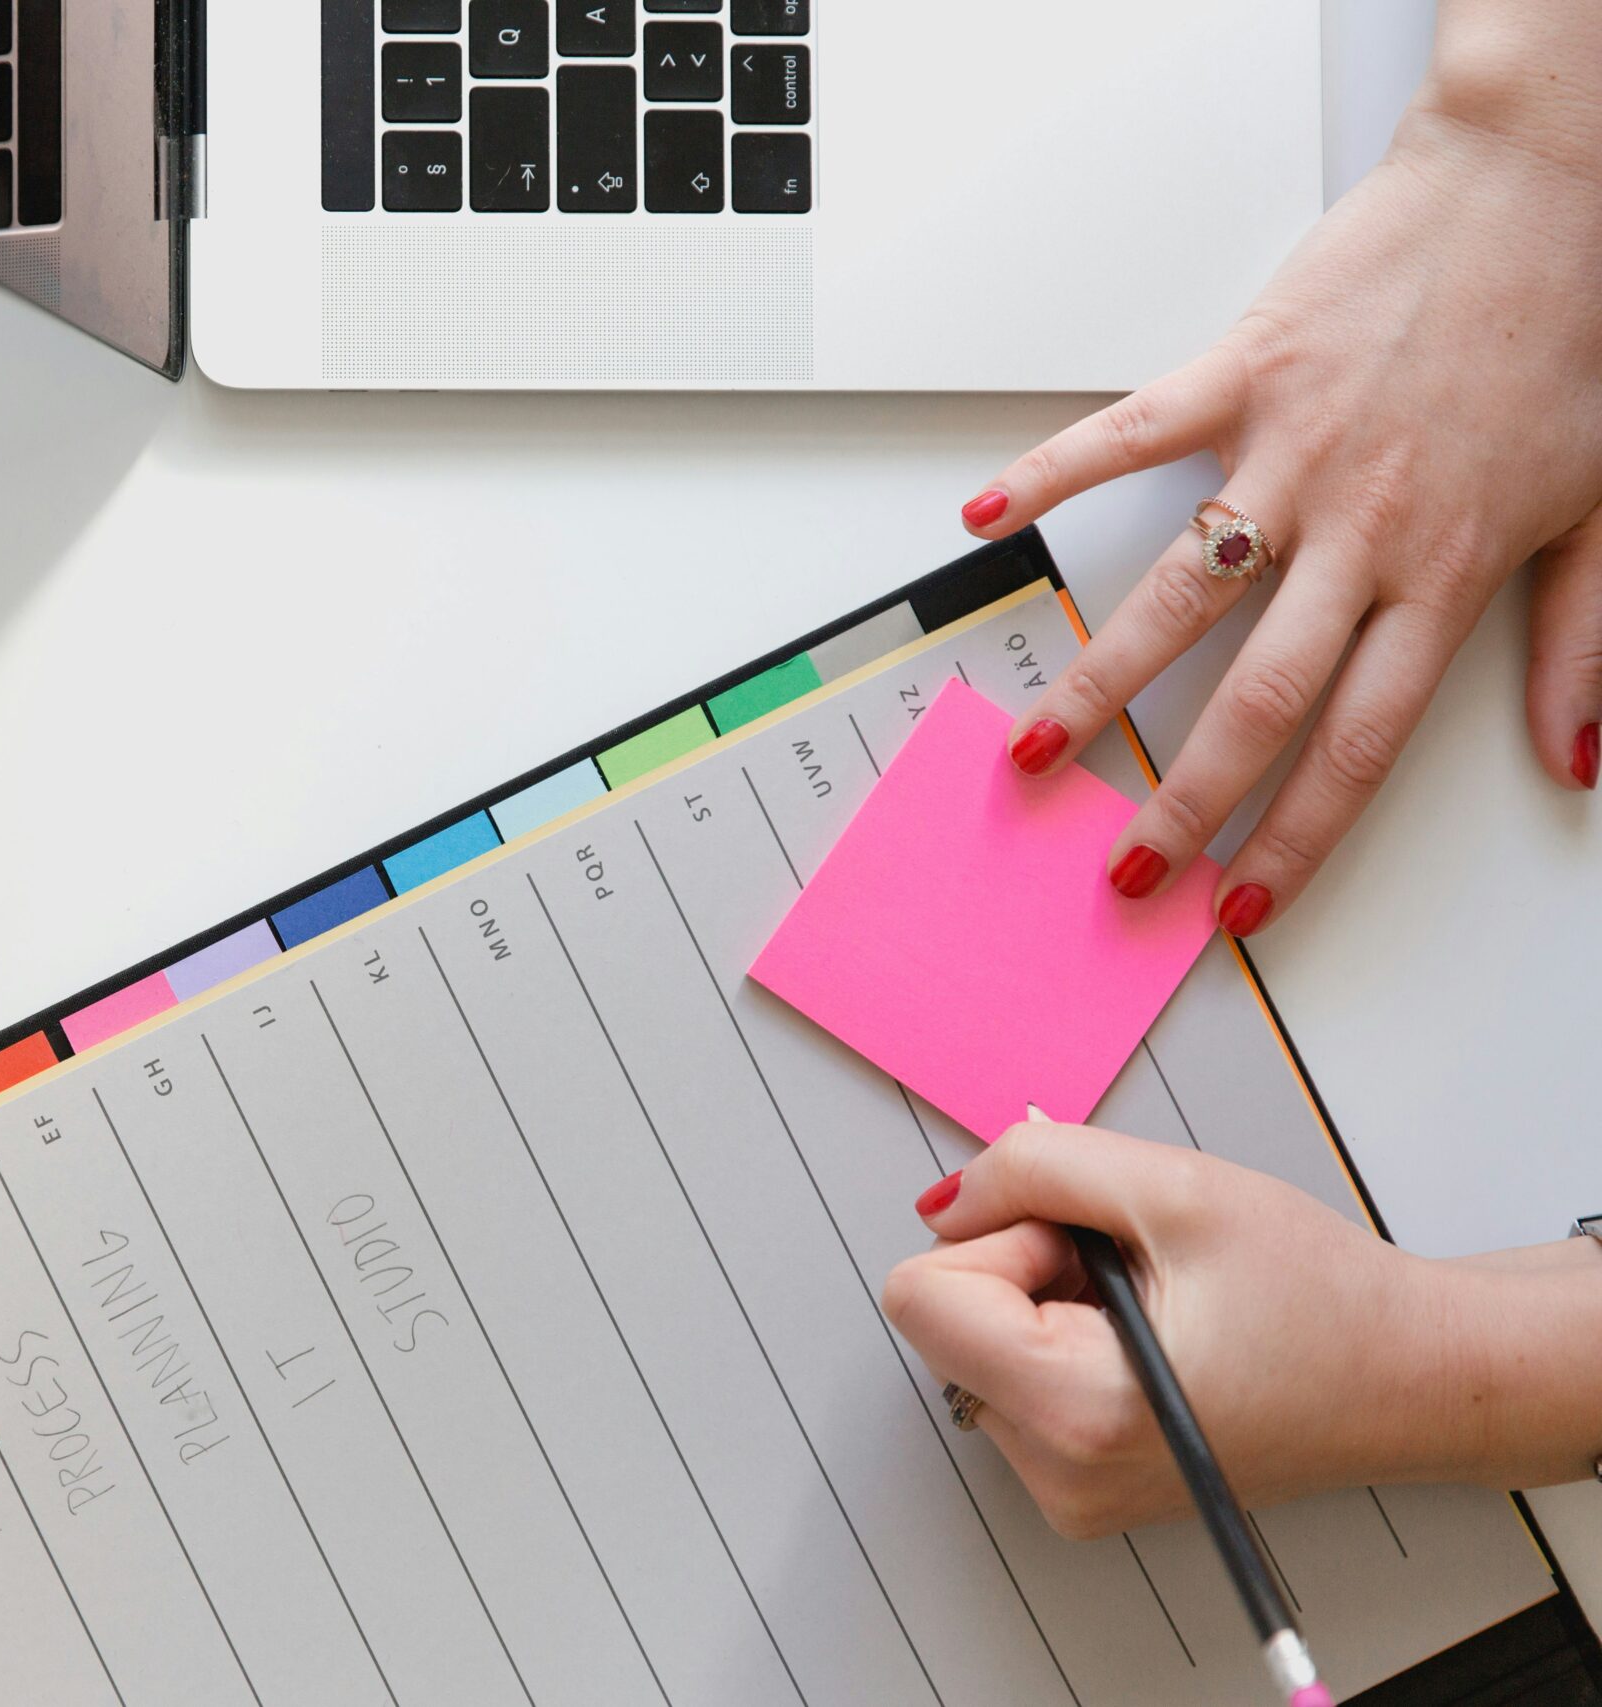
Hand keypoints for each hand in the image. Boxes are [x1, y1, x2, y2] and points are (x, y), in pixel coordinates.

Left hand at [882, 1123, 1601, 1538]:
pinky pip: (1012, 1378)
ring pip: (975, 1343)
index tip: (1088, 1245)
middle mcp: (1058, 1473)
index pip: (919, 1297)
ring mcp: (1065, 1490)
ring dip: (1047, 1303)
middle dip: (1024, 1269)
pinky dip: (1064, 1340)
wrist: (1414, 1379)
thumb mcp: (1173, 1186)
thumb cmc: (1321, 1296)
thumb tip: (944, 1201)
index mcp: (1077, 1411)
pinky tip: (1151, 1341)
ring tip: (1157, 1310)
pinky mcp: (1077, 1484)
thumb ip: (1033, 1168)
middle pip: (941, 1319)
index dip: (999, 1240)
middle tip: (1135, 1274)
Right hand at [960, 22, 1601, 935]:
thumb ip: (1580, 644)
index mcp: (1447, 571)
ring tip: (1037, 745)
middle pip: (1255, 699)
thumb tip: (1572, 759)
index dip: (1294, 839)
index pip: (1359, 743)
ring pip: (1178, 596)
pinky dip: (1049, 473)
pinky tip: (986, 518)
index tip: (1238, 904)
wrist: (1550, 186)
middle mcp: (1361, 528)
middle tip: (1121, 867)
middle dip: (1180, 803)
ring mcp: (1290, 452)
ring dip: (1098, 683)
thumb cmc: (1576, 334)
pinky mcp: (1243, 371)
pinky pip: (1128, 435)